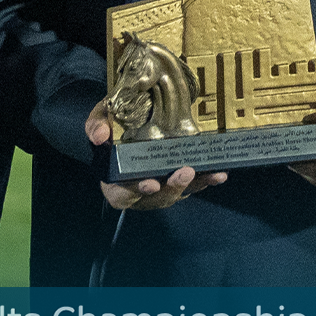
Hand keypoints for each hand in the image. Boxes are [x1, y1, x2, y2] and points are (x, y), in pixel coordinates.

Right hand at [87, 99, 227, 210]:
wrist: (130, 116)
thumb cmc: (113, 121)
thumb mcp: (100, 117)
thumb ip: (96, 125)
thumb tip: (100, 136)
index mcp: (115, 179)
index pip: (121, 195)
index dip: (135, 192)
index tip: (150, 183)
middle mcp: (138, 189)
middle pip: (155, 198)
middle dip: (171, 188)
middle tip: (185, 172)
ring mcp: (160, 186)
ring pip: (177, 193)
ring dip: (194, 186)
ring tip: (210, 174)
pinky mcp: (178, 179)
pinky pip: (193, 185)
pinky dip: (206, 180)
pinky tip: (219, 173)